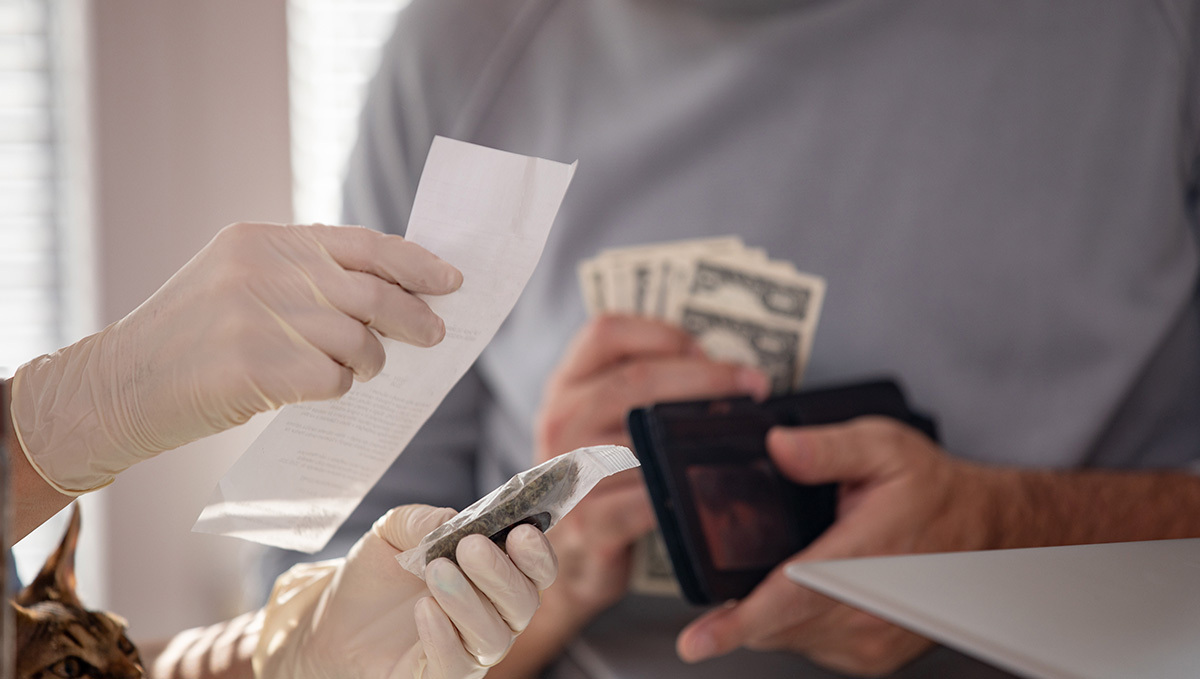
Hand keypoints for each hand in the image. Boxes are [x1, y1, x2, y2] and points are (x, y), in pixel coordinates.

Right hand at [10, 222, 461, 492]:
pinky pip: (330, 379)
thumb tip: (392, 294)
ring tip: (358, 372)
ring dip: (371, 363)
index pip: (361, 243)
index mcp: (261, 239)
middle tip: (433, 336)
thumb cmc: (191, 340)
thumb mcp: (237, 282)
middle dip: (414, 317)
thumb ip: (302, 276)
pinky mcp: (250, 367)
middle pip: (370, 293)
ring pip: (356, 341)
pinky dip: (337, 388)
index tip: (451, 280)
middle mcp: (259, 269)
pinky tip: (318, 390)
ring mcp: (253, 317)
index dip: (415, 263)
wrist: (115, 387)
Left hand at [255, 504, 557, 678]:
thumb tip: (452, 520)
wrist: (332, 617)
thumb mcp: (393, 532)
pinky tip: (424, 609)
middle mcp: (493, 615)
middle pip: (524, 603)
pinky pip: (457, 665)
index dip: (537, 554)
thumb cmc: (377, 574)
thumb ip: (424, 521)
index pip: (536, 570)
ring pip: (495, 636)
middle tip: (471, 547)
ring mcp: (469, 650)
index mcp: (495, 575)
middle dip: (501, 573)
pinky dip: (444, 636)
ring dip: (469, 601)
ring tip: (437, 572)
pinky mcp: (439, 677)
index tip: (521, 532)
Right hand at [532, 315, 769, 623]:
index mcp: (565, 386)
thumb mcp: (607, 424)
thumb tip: (725, 371)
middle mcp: (559, 422)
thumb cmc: (608, 481)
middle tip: (753, 385)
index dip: (661, 332)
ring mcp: (569, 474)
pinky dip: (685, 488)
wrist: (572, 562)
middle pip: (634, 379)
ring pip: (642, 437)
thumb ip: (645, 390)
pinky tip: (716, 484)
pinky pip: (645, 499)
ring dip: (702, 433)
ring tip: (747, 432)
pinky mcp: (590, 524)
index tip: (706, 349)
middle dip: (704, 377)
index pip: (605, 333)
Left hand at [676, 417, 1000, 676]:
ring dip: (769, 611)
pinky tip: (810, 587)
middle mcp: (867, 609)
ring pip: (788, 637)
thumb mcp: (882, 447)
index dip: (737, 623)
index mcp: (865, 556)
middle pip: (776, 622)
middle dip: (742, 604)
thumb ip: (824, 447)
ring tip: (790, 564)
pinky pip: (809, 644)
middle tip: (736, 571)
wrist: (990, 534)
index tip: (697, 641)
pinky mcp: (870, 656)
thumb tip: (777, 447)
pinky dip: (795, 621)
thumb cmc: (936, 492)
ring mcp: (870, 639)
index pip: (789, 597)